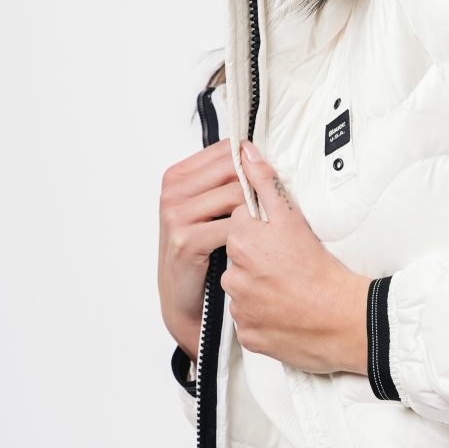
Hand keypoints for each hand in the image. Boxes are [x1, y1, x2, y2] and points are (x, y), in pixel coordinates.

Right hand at [157, 137, 247, 361]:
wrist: (183, 297)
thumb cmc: (201, 250)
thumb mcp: (209, 209)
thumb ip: (226, 180)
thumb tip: (258, 153)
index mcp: (177, 176)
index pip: (226, 150)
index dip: (253, 161)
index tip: (269, 177)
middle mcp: (173, 191)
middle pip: (233, 169)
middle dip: (258, 184)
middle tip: (275, 202)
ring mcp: (176, 215)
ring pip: (236, 194)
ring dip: (257, 208)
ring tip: (269, 223)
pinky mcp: (186, 240)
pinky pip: (232, 226)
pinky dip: (250, 233)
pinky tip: (257, 243)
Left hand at [222, 141, 369, 375]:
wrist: (343, 320)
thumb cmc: (321, 270)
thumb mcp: (293, 217)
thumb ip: (265, 182)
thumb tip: (245, 152)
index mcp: (241, 243)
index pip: (240, 224)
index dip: (263, 229)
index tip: (283, 241)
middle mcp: (233, 277)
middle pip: (240, 257)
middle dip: (259, 258)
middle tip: (290, 265)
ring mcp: (240, 309)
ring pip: (244, 289)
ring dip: (260, 287)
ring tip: (290, 289)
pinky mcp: (248, 335)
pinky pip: (250, 320)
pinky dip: (263, 315)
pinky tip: (285, 311)